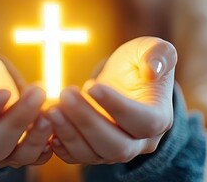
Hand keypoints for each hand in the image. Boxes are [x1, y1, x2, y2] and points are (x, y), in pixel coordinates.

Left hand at [46, 36, 176, 163]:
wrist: (123, 82)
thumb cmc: (139, 62)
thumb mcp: (152, 49)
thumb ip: (159, 54)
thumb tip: (153, 69)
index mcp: (159, 118)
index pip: (144, 122)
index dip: (117, 106)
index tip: (92, 85)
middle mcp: (140, 142)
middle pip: (117, 145)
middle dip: (87, 121)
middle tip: (65, 94)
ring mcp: (115, 151)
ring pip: (94, 154)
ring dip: (69, 133)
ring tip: (51, 108)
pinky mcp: (93, 152)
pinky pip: (77, 157)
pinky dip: (60, 145)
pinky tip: (47, 125)